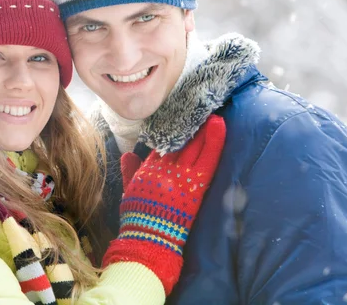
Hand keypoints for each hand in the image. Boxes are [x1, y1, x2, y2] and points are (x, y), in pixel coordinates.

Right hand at [103, 115, 225, 294]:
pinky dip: (214, 142)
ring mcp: (180, 176)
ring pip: (193, 146)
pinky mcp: (195, 186)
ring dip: (202, 128)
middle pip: (178, 140)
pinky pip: (207, 159)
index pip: (162, 143)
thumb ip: (129, 171)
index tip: (180, 115)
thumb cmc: (138, 218)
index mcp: (148, 169)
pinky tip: (219, 125)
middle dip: (188, 124)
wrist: (147, 239)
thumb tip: (128, 154)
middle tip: (198, 106)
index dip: (172, 129)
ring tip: (210, 111)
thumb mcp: (129, 192)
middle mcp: (164, 169)